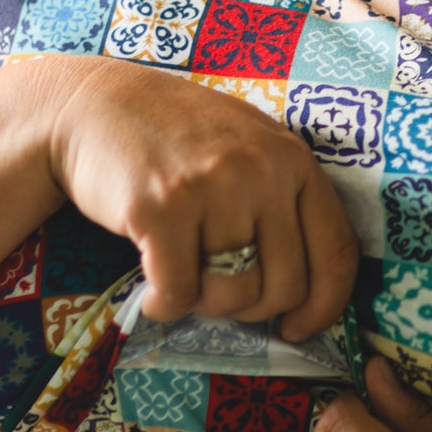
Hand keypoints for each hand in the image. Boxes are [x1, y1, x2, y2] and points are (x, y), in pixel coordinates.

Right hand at [43, 57, 357, 340]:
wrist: (95, 103)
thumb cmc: (176, 134)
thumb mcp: (249, 147)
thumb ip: (283, 202)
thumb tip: (307, 294)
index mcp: (293, 159)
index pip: (336, 252)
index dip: (324, 306)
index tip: (299, 327)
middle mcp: (262, 171)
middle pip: (285, 286)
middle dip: (251, 308)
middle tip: (218, 293)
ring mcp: (212, 188)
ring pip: (232, 296)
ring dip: (203, 303)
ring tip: (183, 276)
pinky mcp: (161, 209)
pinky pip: (179, 294)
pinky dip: (164, 305)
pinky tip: (152, 290)